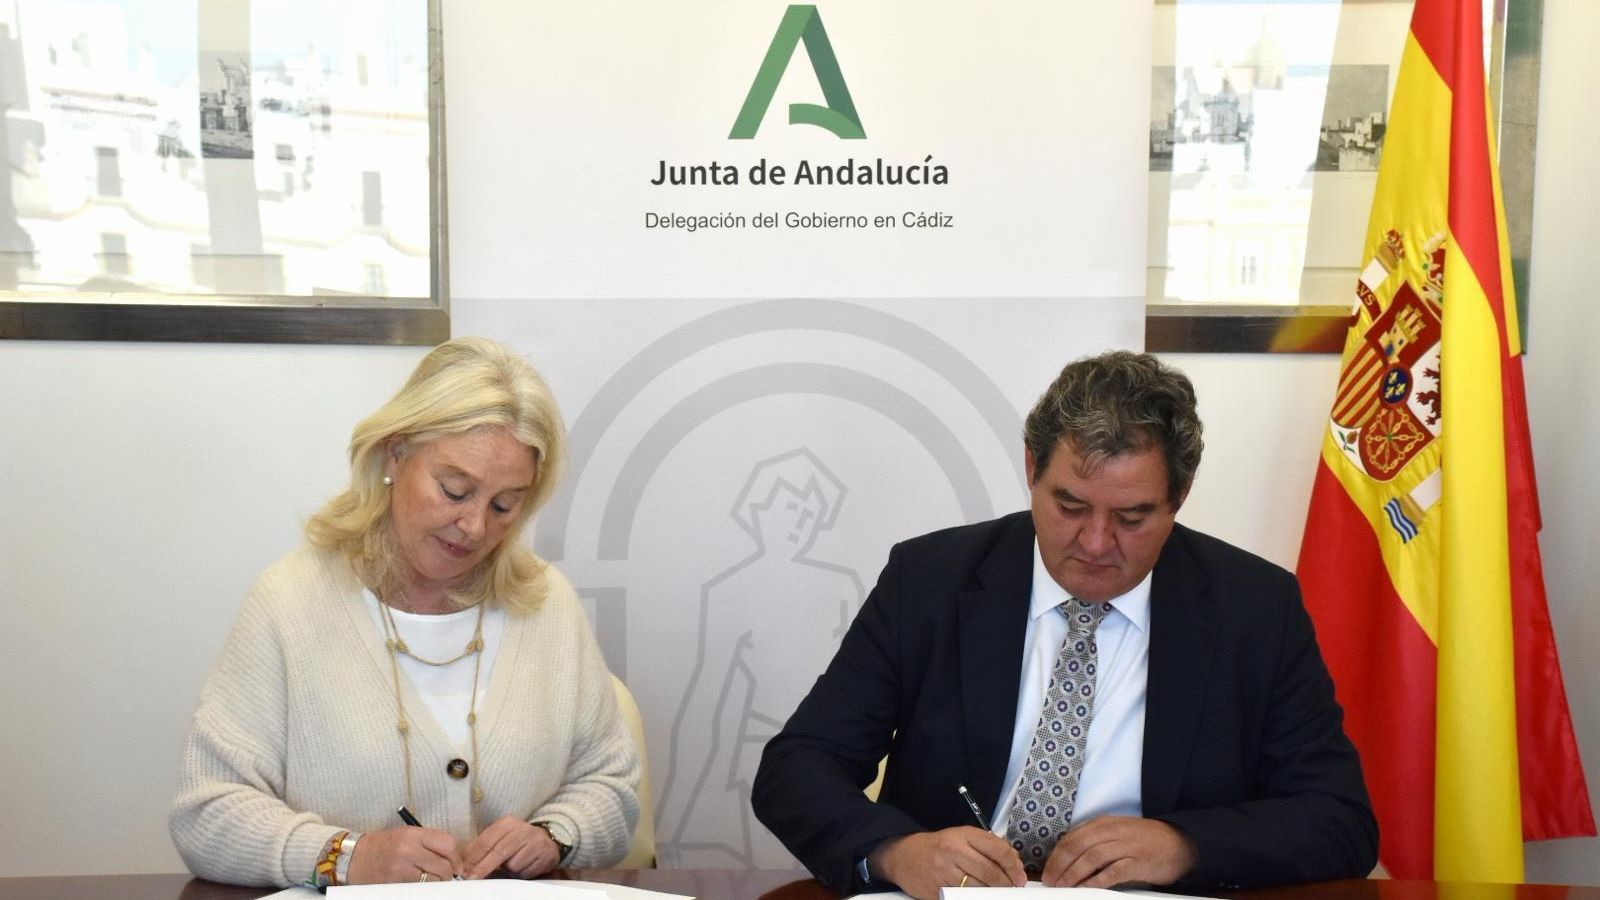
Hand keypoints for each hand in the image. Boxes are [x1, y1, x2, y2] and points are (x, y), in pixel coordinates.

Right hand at [345, 826, 462, 883]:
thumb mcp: (406, 834)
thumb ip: (429, 842)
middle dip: (450, 873)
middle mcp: (408, 850)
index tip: (457, 864)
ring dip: (438, 882)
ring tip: (433, 879)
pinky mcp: (396, 884)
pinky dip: (425, 888)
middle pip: (444, 865)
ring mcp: (401, 869)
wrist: (354, 858)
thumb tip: (453, 856)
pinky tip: (421, 884)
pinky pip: (420, 888)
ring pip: (434, 880)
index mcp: (413, 834)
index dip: (456, 857)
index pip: (447, 844)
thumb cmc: (383, 845)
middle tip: (448, 875)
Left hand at [462, 816, 562, 878]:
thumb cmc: (516, 840)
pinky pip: (527, 872)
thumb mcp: (499, 837)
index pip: (487, 841)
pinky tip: (524, 866)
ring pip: (514, 865)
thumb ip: (482, 846)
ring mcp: (537, 842)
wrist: (545, 839)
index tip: (464, 870)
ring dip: (509, 870)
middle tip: (472, 878)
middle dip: (483, 868)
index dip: (474, 858)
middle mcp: (523, 830)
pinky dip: (522, 873)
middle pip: (499, 852)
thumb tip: (464, 860)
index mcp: (508, 823)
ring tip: (512, 865)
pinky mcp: (546, 855)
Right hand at [869, 827, 1026, 899]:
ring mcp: (944, 872)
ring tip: (998, 895)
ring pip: (978, 889)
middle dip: (1007, 885)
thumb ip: (987, 846)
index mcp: (963, 835)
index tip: (1020, 877)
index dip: (1014, 866)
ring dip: (993, 895)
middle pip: (990, 873)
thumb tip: (1014, 863)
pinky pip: (962, 899)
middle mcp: (954, 851)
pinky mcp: (936, 890)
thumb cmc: (939, 847)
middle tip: (1013, 890)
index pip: (998, 850)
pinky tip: (979, 898)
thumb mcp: (962, 837)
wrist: (904, 856)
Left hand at [1041, 815, 1196, 887]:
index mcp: (1105, 823)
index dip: (1056, 855)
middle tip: (1051, 880)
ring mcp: (1126, 846)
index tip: (1048, 869)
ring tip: (1063, 885)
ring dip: (1074, 873)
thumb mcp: (1118, 832)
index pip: (1072, 837)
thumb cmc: (1146, 840)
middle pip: (1078, 846)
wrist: (1180, 843)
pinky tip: (1087, 887)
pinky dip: (1097, 880)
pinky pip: (1113, 871)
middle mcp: (1114, 831)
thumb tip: (1069, 858)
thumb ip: (1096, 840)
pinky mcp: (1138, 862)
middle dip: (1060, 864)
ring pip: (1092, 857)